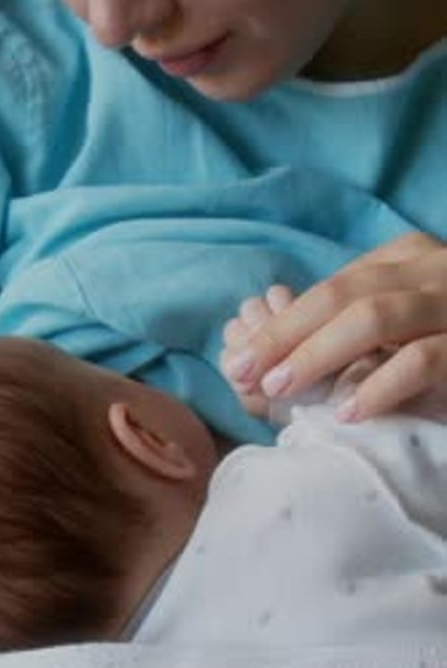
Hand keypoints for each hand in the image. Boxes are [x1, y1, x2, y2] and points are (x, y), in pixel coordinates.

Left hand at [222, 233, 446, 421]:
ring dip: (319, 354)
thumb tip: (285, 354)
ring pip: (376, 316)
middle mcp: (432, 269)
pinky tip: (347, 409)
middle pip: (343, 296)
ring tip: (281, 388)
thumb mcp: (411, 314)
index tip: (240, 359)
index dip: (282, 324)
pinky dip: (380, 384)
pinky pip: (423, 359)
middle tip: (242, 373)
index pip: (332, 287)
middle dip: (285, 336)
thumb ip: (363, 322)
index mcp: (409, 258)